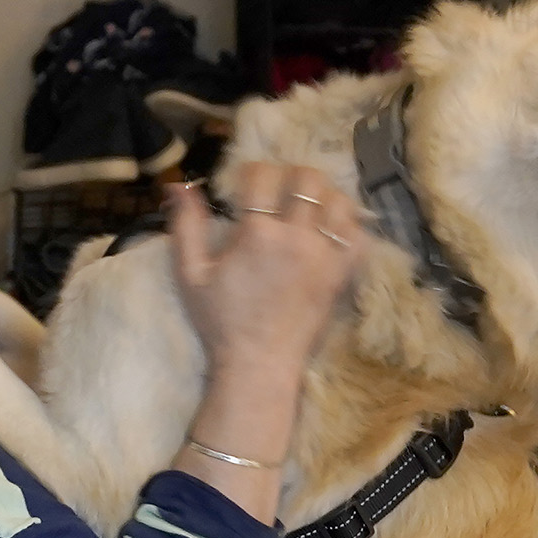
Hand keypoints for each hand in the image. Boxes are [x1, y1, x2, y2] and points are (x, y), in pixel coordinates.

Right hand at [165, 164, 362, 394]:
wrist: (259, 365)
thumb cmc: (221, 322)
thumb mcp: (191, 275)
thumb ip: (186, 226)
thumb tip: (177, 185)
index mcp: (257, 233)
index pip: (262, 174)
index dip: (251, 172)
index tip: (244, 186)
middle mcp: (296, 238)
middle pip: (309, 178)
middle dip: (292, 175)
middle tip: (280, 191)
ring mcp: (326, 256)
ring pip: (340, 200)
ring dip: (324, 196)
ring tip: (309, 208)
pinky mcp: (342, 275)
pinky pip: (360, 234)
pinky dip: (349, 225)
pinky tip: (331, 231)